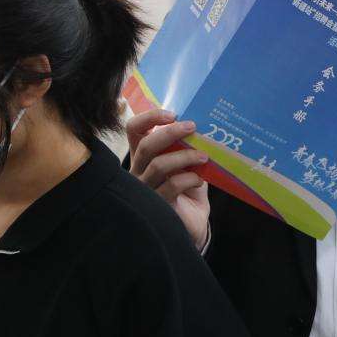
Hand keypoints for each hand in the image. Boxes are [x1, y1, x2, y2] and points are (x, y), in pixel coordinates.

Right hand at [127, 110, 210, 248]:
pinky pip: (171, 186)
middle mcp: (139, 171)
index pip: (133, 129)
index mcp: (144, 155)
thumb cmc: (189, 188)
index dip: (149, 118)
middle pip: (145, 146)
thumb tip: (203, 125)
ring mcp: (145, 189)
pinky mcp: (157, 205)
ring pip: (158, 166)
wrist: (193, 221)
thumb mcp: (188, 162)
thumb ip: (187, 146)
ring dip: (184, 157)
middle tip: (192, 127)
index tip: (173, 114)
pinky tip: (199, 179)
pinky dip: (188, 178)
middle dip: (170, 133)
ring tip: (203, 156)